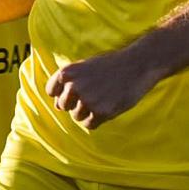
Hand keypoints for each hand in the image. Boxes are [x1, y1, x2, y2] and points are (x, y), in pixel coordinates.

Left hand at [44, 47, 162, 130]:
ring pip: (76, 116)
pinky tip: (107, 106)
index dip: (63, 92)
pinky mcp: (101, 112)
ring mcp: (87, 100)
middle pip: (63, 106)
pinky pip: (89, 124)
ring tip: (102, 98)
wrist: (137, 65)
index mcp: (67, 72)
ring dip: (87, 112)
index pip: (51, 91)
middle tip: (93, 93)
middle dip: (76, 103)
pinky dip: (97, 119)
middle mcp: (74, 86)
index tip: (77, 89)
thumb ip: (69, 83)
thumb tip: (57, 106)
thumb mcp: (85, 66)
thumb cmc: (110, 65)